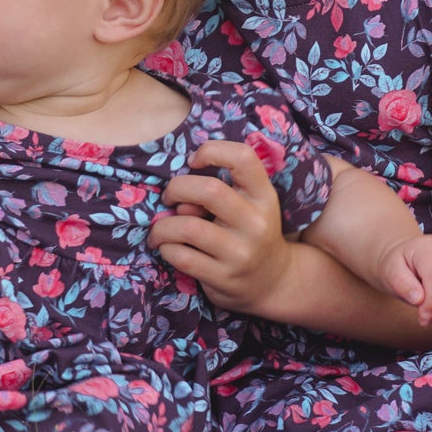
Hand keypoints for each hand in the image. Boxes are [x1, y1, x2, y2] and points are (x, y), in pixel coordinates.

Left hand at [150, 140, 295, 315]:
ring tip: (159, 230)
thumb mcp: (251, 205)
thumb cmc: (250, 232)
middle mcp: (256, 223)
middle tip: (169, 198)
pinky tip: (168, 248)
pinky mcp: (224, 278)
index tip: (193, 162)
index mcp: (264, 196)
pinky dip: (166, 248)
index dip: (211, 150)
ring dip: (162, 226)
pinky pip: (181, 256)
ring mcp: (241, 253)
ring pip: (188, 227)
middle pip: (209, 190)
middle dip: (176, 189)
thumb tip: (176, 192)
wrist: (272, 281)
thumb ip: (222, 189)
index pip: (243, 158)